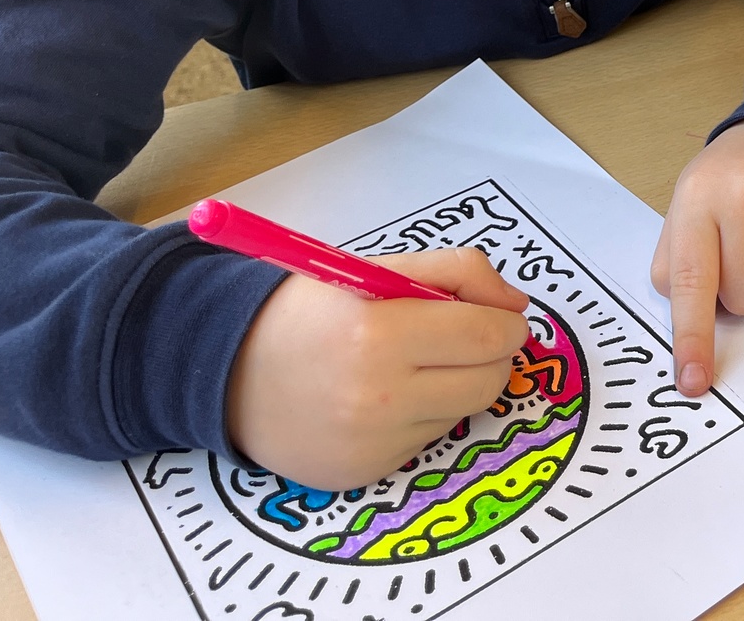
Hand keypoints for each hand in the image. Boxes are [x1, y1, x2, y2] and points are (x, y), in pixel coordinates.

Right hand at [225, 248, 529, 489]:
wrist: (225, 372)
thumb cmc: (308, 313)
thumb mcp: (376, 268)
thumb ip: (458, 273)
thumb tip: (518, 306)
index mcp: (379, 334)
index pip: (491, 335)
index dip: (504, 321)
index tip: (494, 313)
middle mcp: (376, 398)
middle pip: (489, 381)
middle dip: (491, 354)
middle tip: (462, 336)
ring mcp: (370, 444)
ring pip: (462, 412)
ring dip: (455, 384)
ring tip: (410, 363)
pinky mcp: (365, 474)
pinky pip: (427, 440)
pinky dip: (422, 416)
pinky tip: (384, 397)